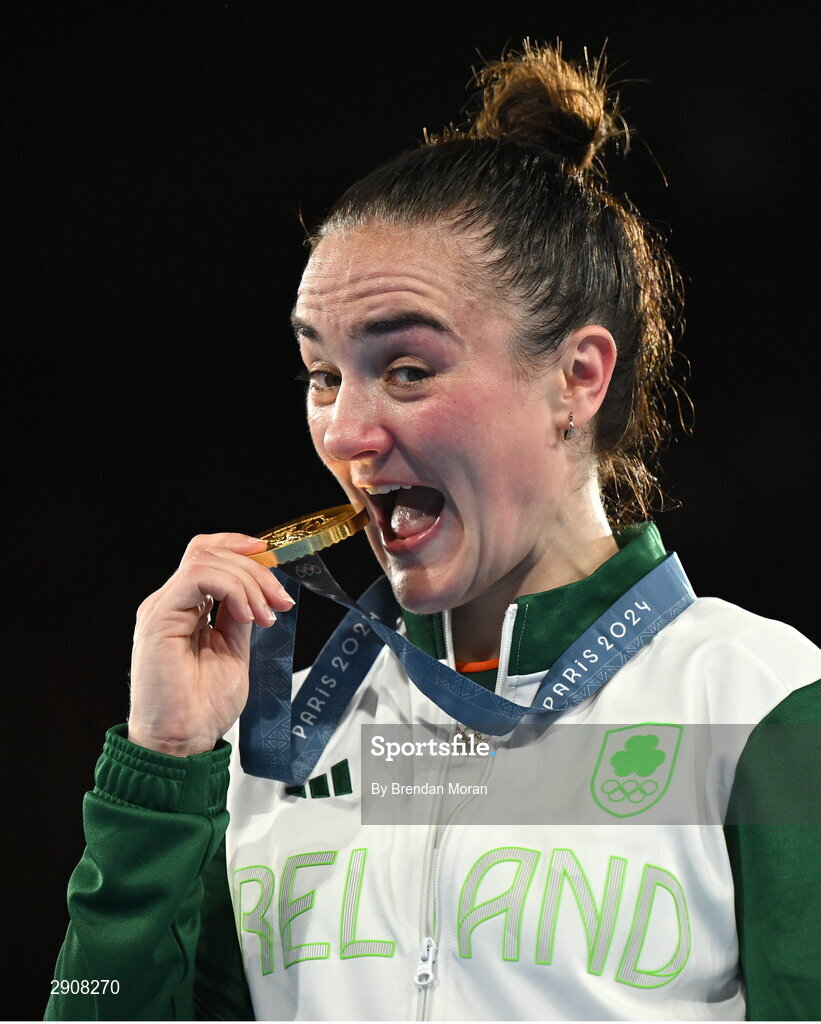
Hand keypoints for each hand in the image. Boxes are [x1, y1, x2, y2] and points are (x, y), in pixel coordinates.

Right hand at [127, 533, 293, 756]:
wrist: (182, 742)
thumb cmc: (202, 708)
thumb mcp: (233, 651)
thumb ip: (239, 617)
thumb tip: (259, 593)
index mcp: (185, 609)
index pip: (206, 555)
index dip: (239, 547)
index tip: (274, 561)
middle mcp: (170, 603)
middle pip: (210, 552)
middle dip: (255, 569)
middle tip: (281, 600)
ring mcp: (162, 608)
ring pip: (206, 559)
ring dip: (248, 582)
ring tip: (266, 615)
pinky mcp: (158, 617)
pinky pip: (198, 577)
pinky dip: (232, 589)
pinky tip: (248, 616)